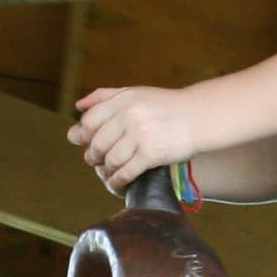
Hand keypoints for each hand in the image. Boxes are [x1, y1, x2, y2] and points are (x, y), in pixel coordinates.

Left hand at [68, 86, 198, 190]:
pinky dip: (118, 182)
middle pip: (97, 143)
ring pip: (110, 160)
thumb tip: (78, 106)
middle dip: (93, 156)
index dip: (84, 135)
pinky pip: (125, 173)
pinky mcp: (151, 154)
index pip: (89, 121)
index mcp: (122, 100)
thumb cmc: (165, 106)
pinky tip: (118, 183)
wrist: (198, 117)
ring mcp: (140, 135)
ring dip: (106, 171)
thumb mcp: (135, 93)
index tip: (86, 142)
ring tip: (108, 172)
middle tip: (95, 160)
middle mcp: (129, 116)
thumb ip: (105, 96)